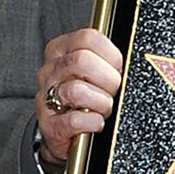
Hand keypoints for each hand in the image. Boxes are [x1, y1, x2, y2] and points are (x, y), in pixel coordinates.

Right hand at [34, 28, 123, 169]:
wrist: (69, 136)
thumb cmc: (86, 98)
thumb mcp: (93, 70)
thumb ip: (105, 59)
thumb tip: (128, 60)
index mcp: (61, 50)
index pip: (89, 37)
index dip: (112, 54)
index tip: (118, 68)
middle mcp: (50, 71)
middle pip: (82, 61)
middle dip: (109, 79)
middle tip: (113, 91)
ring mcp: (45, 97)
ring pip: (77, 90)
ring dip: (101, 103)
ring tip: (103, 108)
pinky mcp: (48, 124)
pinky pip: (75, 120)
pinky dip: (93, 122)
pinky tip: (96, 122)